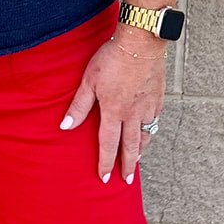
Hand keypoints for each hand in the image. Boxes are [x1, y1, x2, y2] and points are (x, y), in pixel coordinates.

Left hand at [58, 28, 165, 183]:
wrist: (141, 42)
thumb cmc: (112, 58)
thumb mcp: (89, 81)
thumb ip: (78, 106)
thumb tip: (65, 126)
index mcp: (114, 111)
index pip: (108, 144)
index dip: (105, 162)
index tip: (104, 177)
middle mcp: (133, 114)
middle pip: (131, 146)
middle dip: (127, 165)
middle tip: (126, 180)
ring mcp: (148, 106)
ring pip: (145, 135)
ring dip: (140, 150)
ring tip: (137, 160)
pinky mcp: (158, 98)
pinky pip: (155, 121)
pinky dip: (150, 131)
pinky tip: (148, 132)